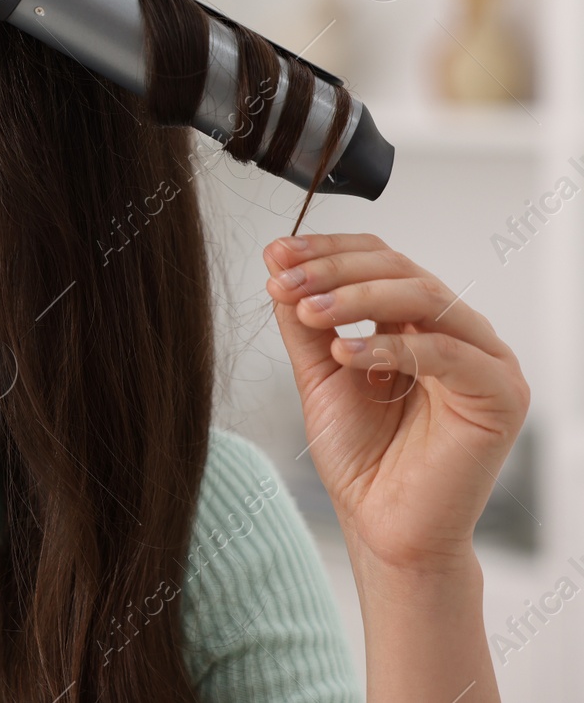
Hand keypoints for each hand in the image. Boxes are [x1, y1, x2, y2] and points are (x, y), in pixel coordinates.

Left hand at [262, 232, 529, 571]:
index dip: (329, 250)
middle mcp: (458, 332)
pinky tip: (344, 352)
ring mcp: (485, 361)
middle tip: (284, 281)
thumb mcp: (320, 373)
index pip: (380, 261)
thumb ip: (304, 321)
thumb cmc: (361, 455)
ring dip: (357, 297)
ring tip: (307, 311)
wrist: (383, 527)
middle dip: (334, 270)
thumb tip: (278, 262)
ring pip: (426, 298)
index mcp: (420, 321)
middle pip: (401, 270)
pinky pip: (448, 353)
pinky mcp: (500, 395)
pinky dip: (392, 347)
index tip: (276, 253)